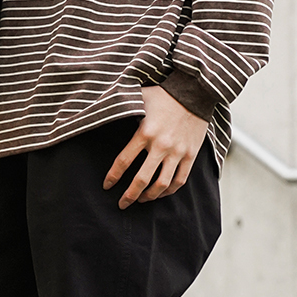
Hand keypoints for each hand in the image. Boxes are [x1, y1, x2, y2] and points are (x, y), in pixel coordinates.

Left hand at [103, 86, 209, 208]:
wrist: (195, 91)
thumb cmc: (164, 94)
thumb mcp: (139, 97)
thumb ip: (123, 107)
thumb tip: (102, 111)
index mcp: (145, 132)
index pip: (123, 161)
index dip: (113, 177)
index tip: (107, 186)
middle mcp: (161, 145)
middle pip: (141, 180)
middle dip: (129, 196)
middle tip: (122, 204)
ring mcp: (177, 152)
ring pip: (161, 185)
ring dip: (149, 197)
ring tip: (140, 200)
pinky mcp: (190, 155)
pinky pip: (179, 180)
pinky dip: (169, 191)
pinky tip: (160, 193)